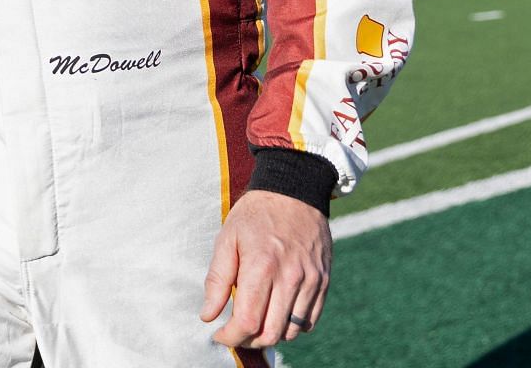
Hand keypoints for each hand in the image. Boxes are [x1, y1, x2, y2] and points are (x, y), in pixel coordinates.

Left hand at [200, 191, 330, 348]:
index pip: (248, 322)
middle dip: (249, 341)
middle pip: (271, 333)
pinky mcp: (323, 280)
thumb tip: (208, 315)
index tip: (219, 334)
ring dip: (271, 335)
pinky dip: (293, 326)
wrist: (294, 190)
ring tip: (257, 320)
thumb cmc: (255, 215)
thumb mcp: (227, 238)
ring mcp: (310, 280)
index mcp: (261, 266)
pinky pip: (310, 321)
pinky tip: (278, 313)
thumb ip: (217, 279)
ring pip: (292, 331)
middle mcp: (290, 277)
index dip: (230, 337)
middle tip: (237, 331)